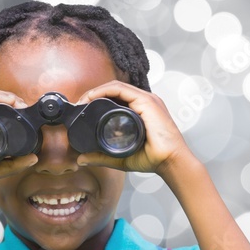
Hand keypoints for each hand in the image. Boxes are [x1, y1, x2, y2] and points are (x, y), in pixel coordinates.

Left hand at [74, 80, 195, 176]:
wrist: (170, 162)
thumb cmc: (154, 158)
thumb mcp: (121, 157)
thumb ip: (102, 157)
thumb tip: (82, 159)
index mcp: (141, 111)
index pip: (116, 97)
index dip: (97, 99)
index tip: (83, 110)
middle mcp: (144, 102)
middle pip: (114, 90)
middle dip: (94, 94)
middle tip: (79, 105)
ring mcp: (146, 99)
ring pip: (116, 86)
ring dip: (97, 91)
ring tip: (83, 101)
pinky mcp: (147, 101)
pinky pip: (122, 89)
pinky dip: (105, 90)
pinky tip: (93, 98)